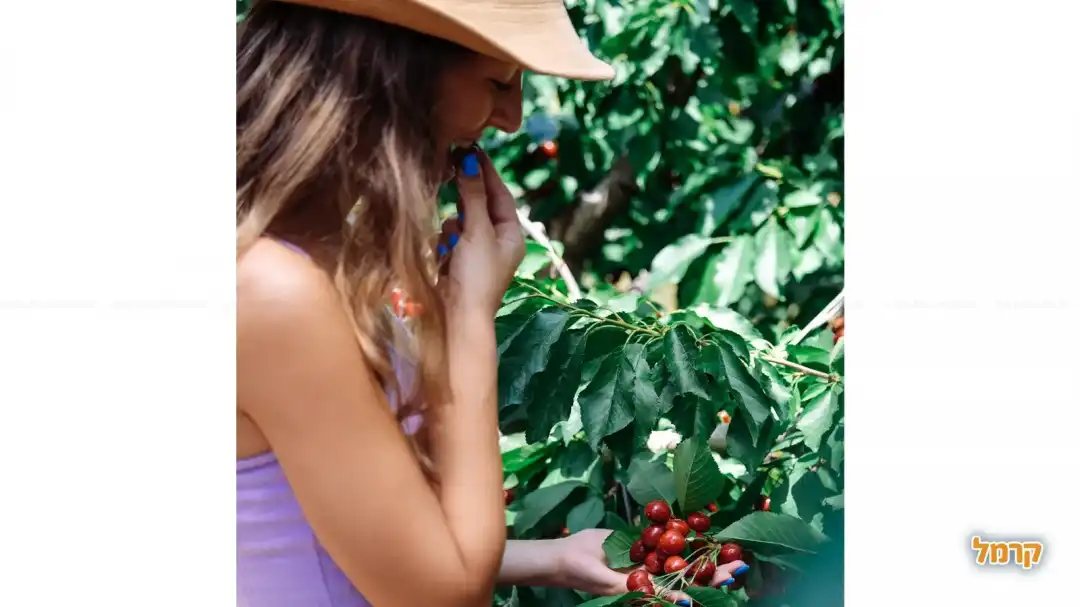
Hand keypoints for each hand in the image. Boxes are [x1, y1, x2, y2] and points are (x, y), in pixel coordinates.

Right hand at [439, 147, 523, 318]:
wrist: (459, 318)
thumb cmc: (476, 277)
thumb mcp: (477, 232)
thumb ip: (472, 196)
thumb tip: (470, 161)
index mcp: (511, 235)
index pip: (500, 194)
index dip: (486, 171)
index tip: (471, 148)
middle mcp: (497, 243)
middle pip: (480, 206)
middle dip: (466, 198)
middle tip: (451, 171)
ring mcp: (476, 254)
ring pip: (461, 222)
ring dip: (453, 226)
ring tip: (452, 241)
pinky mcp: (457, 263)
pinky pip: (449, 240)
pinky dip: (445, 241)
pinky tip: (443, 254)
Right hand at [554, 529, 749, 605]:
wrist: (564, 556)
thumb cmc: (585, 574)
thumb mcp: (613, 586)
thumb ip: (643, 592)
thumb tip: (682, 603)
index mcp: (650, 591)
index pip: (687, 590)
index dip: (710, 585)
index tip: (732, 577)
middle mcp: (655, 578)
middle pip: (692, 574)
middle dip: (717, 570)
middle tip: (742, 563)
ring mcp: (651, 561)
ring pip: (684, 557)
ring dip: (707, 554)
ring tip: (732, 548)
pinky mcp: (643, 544)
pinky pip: (665, 539)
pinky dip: (684, 534)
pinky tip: (704, 528)